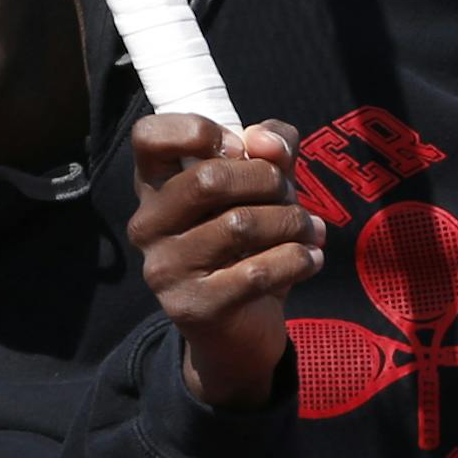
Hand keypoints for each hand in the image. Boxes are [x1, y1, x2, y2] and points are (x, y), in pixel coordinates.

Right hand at [128, 115, 324, 411]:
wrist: (241, 326)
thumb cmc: (249, 238)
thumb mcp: (263, 182)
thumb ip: (271, 146)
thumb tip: (267, 141)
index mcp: (154, 185)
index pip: (147, 136)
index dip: (196, 130)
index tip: (238, 149)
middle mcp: (147, 225)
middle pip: (210, 179)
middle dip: (269, 181)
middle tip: (289, 197)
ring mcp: (165, 269)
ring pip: (240, 224)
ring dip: (292, 221)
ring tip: (309, 230)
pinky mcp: (193, 307)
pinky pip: (257, 271)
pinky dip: (298, 258)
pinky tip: (310, 258)